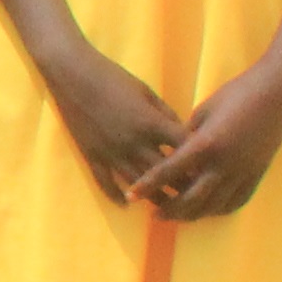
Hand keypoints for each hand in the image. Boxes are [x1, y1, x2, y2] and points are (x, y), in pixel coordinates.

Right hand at [39, 44, 184, 203]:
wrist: (72, 74)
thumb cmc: (113, 77)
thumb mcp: (146, 91)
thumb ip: (165, 114)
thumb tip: (180, 133)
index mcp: (151, 123)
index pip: (183, 148)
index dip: (198, 160)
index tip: (209, 170)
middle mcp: (134, 142)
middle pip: (165, 172)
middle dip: (182, 185)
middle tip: (195, 197)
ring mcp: (111, 152)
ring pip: (138, 184)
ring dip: (155, 197)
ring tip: (168, 207)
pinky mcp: (92, 155)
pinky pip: (105, 183)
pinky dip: (116, 196)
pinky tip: (126, 206)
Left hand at [132, 63, 281, 220]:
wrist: (277, 91)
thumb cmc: (236, 93)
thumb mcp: (204, 111)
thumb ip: (187, 135)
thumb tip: (173, 152)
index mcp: (205, 144)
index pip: (170, 171)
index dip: (148, 185)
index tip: (131, 196)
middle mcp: (223, 163)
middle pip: (191, 198)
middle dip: (171, 210)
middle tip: (155, 215)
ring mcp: (243, 171)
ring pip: (214, 205)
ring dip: (194, 214)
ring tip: (178, 216)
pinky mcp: (257, 173)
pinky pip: (237, 200)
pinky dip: (220, 209)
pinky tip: (209, 210)